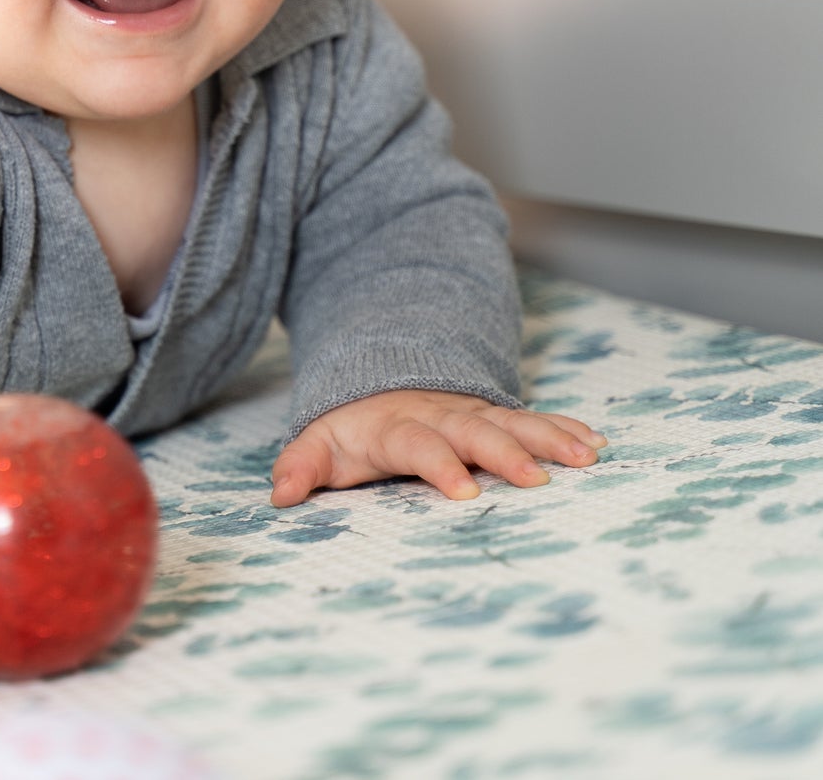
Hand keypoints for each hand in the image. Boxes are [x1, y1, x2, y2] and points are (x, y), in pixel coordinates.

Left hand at [271, 389, 608, 506]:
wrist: (380, 381)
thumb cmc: (350, 430)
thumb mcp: (319, 444)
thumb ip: (299, 467)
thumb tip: (280, 495)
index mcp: (396, 426)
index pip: (417, 443)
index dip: (439, 465)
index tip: (465, 492)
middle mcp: (441, 415)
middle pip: (474, 430)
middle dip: (505, 452)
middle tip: (537, 480)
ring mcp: (474, 413)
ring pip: (514, 421)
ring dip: (549, 437)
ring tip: (587, 457)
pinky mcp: (497, 416)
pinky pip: (535, 418)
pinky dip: (565, 428)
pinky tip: (597, 443)